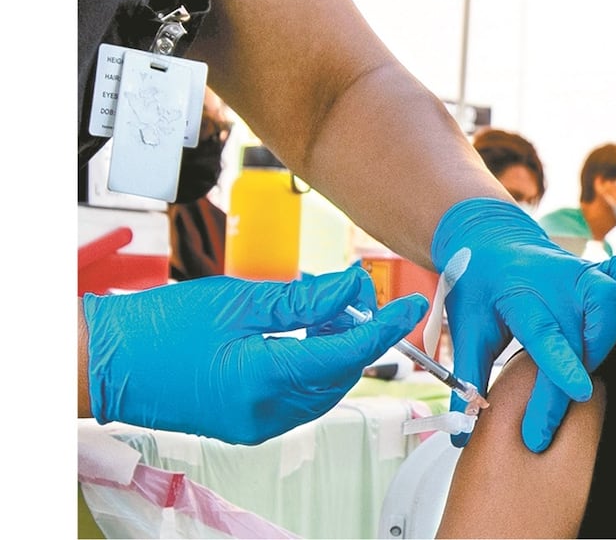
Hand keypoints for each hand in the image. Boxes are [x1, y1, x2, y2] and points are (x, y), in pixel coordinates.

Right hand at [82, 264, 426, 444]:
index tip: (410, 306)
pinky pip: (301, 397)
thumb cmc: (159, 327)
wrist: (105, 364)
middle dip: (357, 333)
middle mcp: (267, 413)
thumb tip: (354, 287)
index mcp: (264, 379)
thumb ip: (306, 299)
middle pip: (341, 374)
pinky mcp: (249, 426)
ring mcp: (258, 426)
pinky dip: (313, 366)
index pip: (348, 355)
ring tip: (325, 308)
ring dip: (336, 349)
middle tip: (353, 292)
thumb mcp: (240, 300)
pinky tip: (305, 334)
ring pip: (324, 387)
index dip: (385, 328)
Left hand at [432, 198, 615, 451]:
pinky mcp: (598, 271)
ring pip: (613, 303)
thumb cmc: (478, 286)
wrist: (491, 238)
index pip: (546, 333)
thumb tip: (459, 434)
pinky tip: (610, 327)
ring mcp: (581, 273)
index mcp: (520, 296)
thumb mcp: (465, 331)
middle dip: (577, 375)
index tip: (579, 392)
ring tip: (582, 368)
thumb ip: (467, 382)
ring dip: (605, 340)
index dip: (564, 364)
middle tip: (551, 412)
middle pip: (584, 330)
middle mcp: (557, 282)